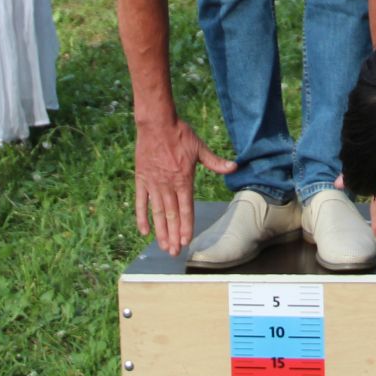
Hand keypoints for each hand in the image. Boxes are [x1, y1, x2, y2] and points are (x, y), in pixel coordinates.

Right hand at [134, 116, 235, 255]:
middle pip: (171, 216)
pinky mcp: (142, 180)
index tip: (186, 241)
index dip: (186, 226)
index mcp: (183, 180)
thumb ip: (215, 161)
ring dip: (160, 231)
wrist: (156, 124)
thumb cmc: (180, 134)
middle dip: (173, 235)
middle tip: (174, 252)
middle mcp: (168, 185)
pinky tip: (144, 230)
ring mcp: (153, 184)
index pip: (186, 209)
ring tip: (163, 246)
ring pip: (157, 213)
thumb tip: (234, 166)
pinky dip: (141, 217)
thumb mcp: (200, 147)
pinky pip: (140, 202)